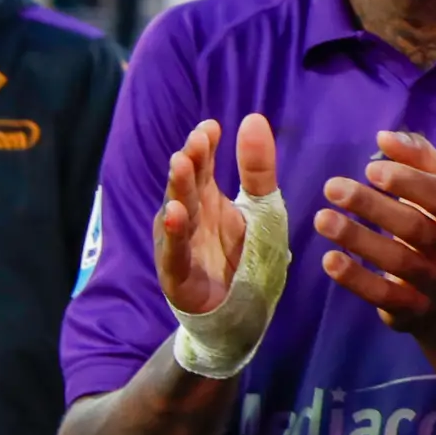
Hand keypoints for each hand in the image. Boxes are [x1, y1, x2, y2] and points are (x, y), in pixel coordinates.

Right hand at [156, 113, 278, 316]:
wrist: (240, 316)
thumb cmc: (247, 260)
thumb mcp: (262, 212)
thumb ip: (258, 170)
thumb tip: (254, 118)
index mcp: (208, 199)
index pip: (203, 166)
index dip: (204, 147)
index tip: (211, 127)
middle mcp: (189, 217)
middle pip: (187, 186)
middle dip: (189, 163)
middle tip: (194, 142)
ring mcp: (180, 245)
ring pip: (176, 214)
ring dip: (177, 190)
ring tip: (181, 165)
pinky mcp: (176, 275)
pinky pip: (174, 253)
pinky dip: (173, 235)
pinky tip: (174, 214)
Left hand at [316, 132, 435, 335]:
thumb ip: (418, 158)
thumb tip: (385, 137)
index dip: (410, 181)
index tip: (371, 168)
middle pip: (416, 228)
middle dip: (372, 206)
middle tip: (332, 187)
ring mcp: (435, 285)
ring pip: (398, 262)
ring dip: (358, 238)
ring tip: (322, 219)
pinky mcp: (412, 310)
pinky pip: (383, 295)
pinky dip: (356, 279)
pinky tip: (330, 259)